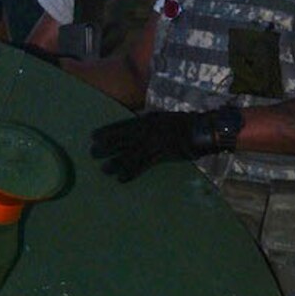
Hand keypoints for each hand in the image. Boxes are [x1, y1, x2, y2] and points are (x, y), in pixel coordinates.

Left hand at [91, 104, 240, 180]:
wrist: (202, 130)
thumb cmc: (183, 123)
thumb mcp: (162, 117)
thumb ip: (148, 121)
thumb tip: (136, 125)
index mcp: (147, 120)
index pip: (122, 125)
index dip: (107, 131)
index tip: (93, 136)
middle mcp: (148, 130)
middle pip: (122, 139)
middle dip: (107, 146)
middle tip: (92, 153)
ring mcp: (154, 143)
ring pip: (130, 154)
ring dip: (116, 162)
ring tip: (104, 169)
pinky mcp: (162, 156)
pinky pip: (143, 165)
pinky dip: (131, 172)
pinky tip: (121, 179)